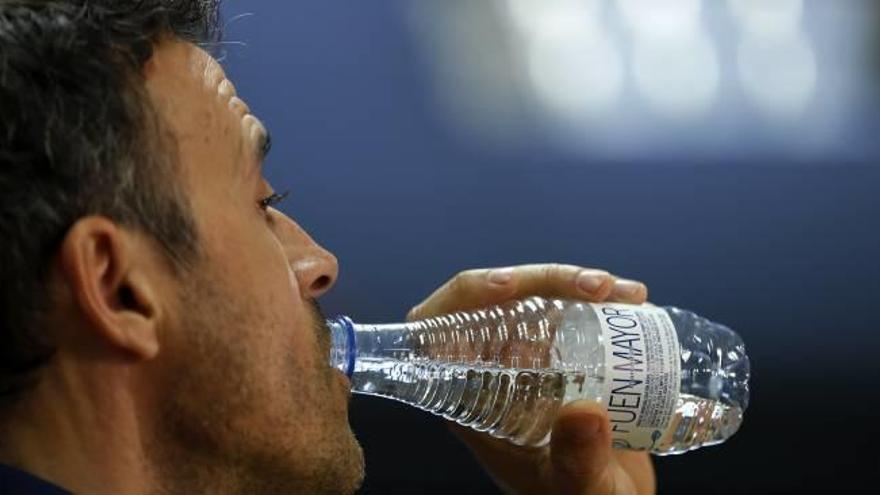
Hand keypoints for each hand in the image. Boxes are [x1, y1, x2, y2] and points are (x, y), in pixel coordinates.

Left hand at [407, 264, 655, 494]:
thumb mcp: (578, 491)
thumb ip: (577, 462)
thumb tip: (584, 413)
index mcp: (473, 400)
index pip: (437, 332)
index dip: (461, 298)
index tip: (507, 285)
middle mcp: (495, 374)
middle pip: (495, 305)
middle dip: (541, 280)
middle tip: (596, 287)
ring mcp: (531, 364)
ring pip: (536, 302)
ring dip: (575, 285)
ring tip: (625, 292)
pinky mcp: (567, 361)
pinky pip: (571, 315)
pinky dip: (601, 302)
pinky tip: (635, 301)